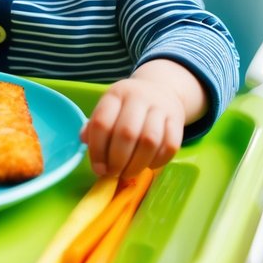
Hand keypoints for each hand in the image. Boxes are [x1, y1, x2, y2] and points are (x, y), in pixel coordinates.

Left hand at [81, 61, 204, 179]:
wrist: (161, 89)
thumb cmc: (128, 107)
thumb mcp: (109, 108)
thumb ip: (95, 126)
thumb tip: (85, 142)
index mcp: (116, 94)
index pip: (102, 123)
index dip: (97, 150)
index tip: (98, 169)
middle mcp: (138, 97)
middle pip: (126, 133)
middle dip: (117, 160)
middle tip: (113, 173)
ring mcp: (160, 107)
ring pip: (150, 141)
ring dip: (137, 164)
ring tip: (128, 173)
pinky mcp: (178, 120)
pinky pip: (170, 146)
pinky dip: (158, 161)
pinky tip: (148, 166)